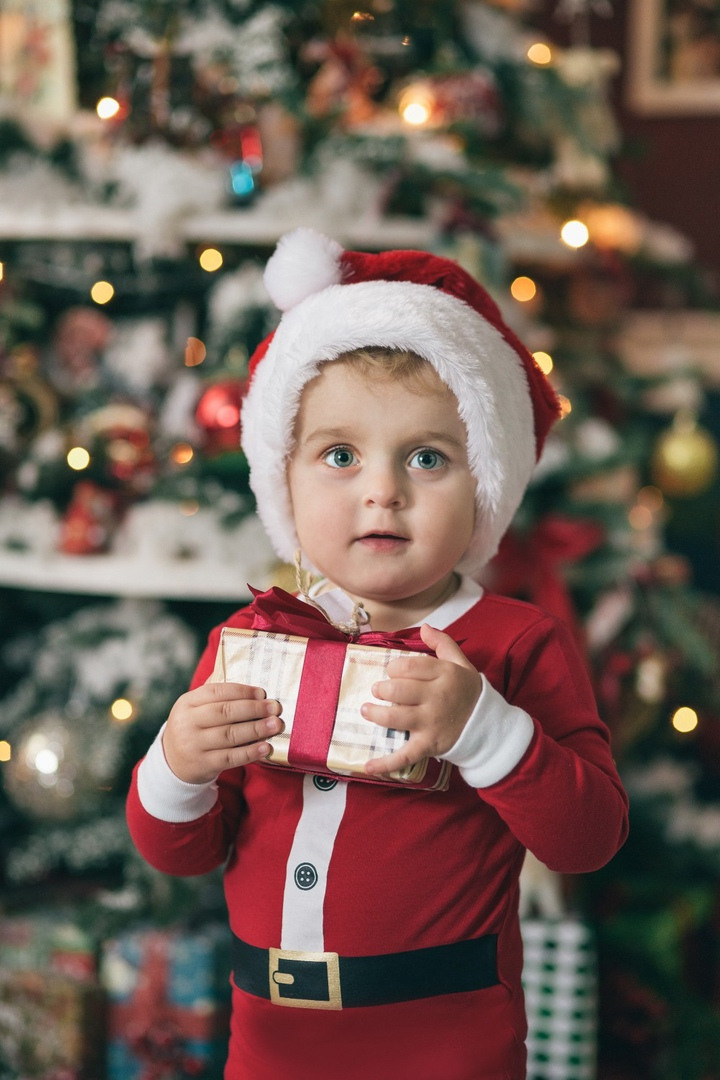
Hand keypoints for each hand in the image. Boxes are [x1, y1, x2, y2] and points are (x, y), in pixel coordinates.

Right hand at [162, 681, 282, 783]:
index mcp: (187, 703)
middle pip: (224, 712)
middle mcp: (188, 723)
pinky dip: (250, 752)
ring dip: (256, 729)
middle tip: (274, 707)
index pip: (216, 692)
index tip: (262, 692)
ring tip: (275, 725)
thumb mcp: (194, 708)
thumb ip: (215, 693)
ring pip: (229, 735)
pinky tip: (266, 747)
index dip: (241, 691)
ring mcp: (194, 745)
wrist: (172, 763)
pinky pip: (230, 758)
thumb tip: (245, 673)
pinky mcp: (203, 764)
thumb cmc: (193, 728)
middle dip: (253, 709)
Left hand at [361, 623, 480, 777]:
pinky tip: (367, 765)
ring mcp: (431, 723)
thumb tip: (425, 627)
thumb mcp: (461, 663)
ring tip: (366, 710)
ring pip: (395, 717)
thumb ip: (443, 643)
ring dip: (375, 714)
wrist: (488, 726)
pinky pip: (404, 755)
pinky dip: (385, 763)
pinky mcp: (428, 745)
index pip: (409, 665)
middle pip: (398, 690)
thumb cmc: (469, 692)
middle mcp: (437, 698)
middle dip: (381, 688)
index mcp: (444, 675)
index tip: (391, 671)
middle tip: (378, 690)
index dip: (394, 667)